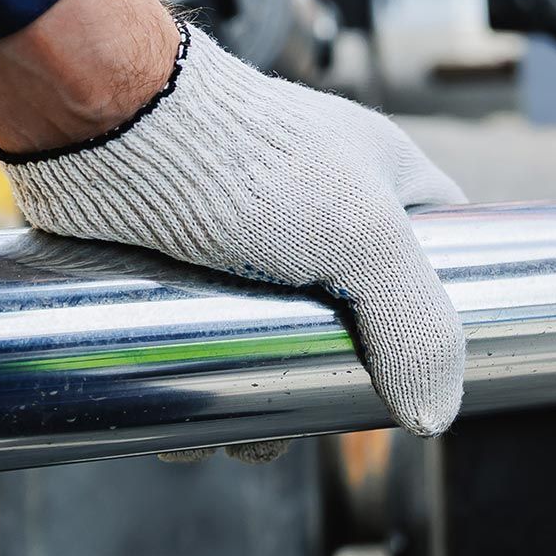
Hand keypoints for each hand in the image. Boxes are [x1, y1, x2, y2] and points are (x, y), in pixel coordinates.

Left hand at [0, 0, 467, 448]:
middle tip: (307, 416)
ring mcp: (245, 241)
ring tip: (230, 428)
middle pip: (351, 323)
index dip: (443, 309)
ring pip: (271, 346)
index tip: (422, 366)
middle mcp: (319, 210)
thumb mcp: (364, 236)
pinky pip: (202, 348)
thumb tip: (435, 415)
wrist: (111, 127)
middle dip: (328, 384)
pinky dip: (196, 390)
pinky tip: (182, 418)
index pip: (442, 250)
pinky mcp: (180, 269)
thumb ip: (417, 325)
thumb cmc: (247, 157)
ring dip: (255, 404)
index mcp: (381, 181)